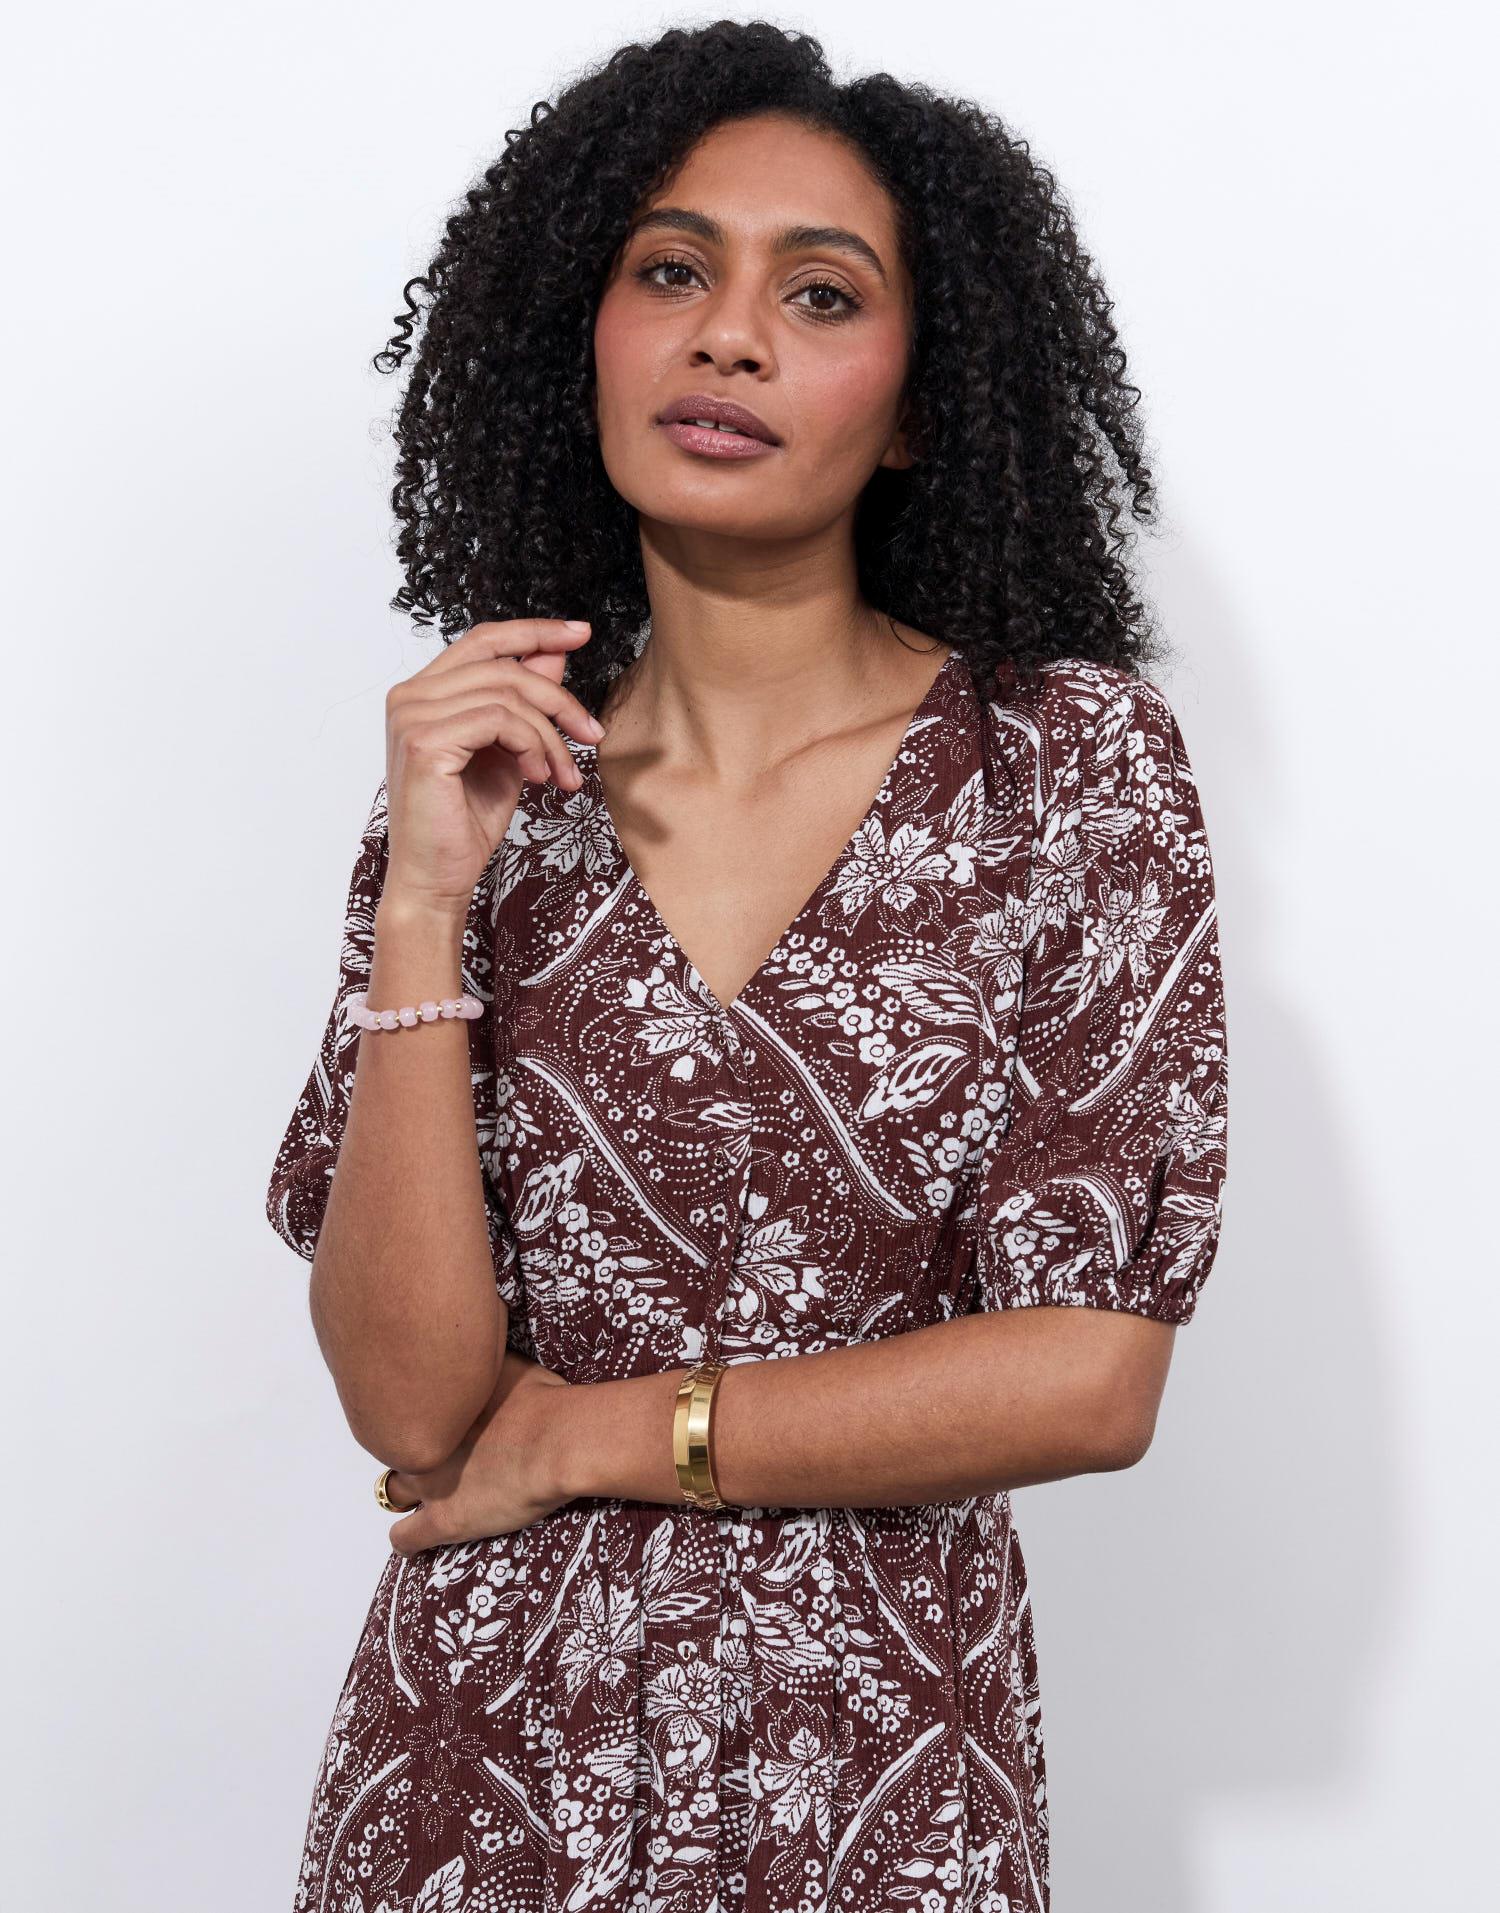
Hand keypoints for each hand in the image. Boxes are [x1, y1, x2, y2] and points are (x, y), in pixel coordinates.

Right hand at [381, 618, 605, 918]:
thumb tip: (553, 654)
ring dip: (550, 735)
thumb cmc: (465, 822)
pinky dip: (532, 746)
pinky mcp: (424, 742)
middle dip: (559, 698)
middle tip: (593, 733)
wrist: (437, 878)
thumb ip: (522, 703)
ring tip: (563, 774)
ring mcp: (412, 716)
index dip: (534, 631)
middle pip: (504, 665)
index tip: (581, 632)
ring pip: (508, 694)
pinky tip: (538, 778)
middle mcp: (410, 696)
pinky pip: (500, 720)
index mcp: (424, 693)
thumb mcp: (508, 751)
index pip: (483, 640)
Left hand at [384, 1351, 575, 1553]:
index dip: (421, 1416)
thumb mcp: (508, 1365)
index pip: (402, 1408)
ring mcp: (429, 1484)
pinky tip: (416, 1541)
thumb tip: (479, 1353)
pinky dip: (409, 1541)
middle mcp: (422, 1441)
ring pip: (391, 1492)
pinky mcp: (443, 1521)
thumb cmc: (544, 1400)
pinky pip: (405, 1539)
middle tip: (435, 1453)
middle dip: (411, 1450)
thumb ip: (482, 1367)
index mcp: (435, 1405)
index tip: (435, 1418)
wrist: (557, 1441)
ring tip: (425, 1497)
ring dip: (405, 1494)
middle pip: (394, 1447)